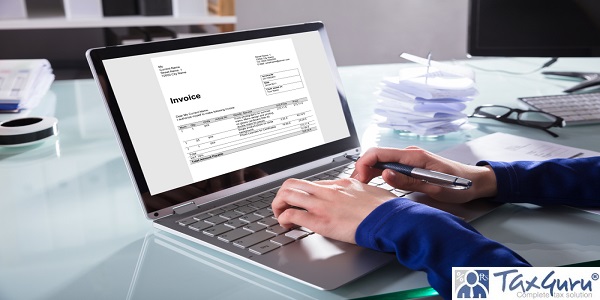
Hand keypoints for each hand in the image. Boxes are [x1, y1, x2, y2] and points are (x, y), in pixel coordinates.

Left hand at [272, 178, 395, 243]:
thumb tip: (358, 197)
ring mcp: (323, 204)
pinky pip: (292, 214)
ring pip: (287, 194)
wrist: (390, 219)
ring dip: (279, 206)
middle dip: (282, 195)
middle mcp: (328, 190)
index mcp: (341, 183)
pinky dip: (284, 219)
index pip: (312, 183)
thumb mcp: (370, 192)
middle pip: (293, 183)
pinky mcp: (320, 220)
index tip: (299, 201)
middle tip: (283, 206)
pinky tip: (286, 226)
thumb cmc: (386, 209)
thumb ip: (358, 192)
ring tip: (280, 216)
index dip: (301, 193)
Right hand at [351, 146, 496, 203]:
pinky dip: (377, 173)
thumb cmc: (459, 184)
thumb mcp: (434, 187)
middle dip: (362, 169)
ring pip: (381, 161)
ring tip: (361, 186)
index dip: (364, 164)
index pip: (379, 153)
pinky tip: (373, 183)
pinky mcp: (410, 165)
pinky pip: (389, 166)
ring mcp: (409, 159)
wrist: (475, 182)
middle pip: (377, 156)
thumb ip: (408, 181)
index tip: (359, 179)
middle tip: (356, 186)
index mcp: (414, 156)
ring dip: (368, 171)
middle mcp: (409, 154)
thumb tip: (385, 175)